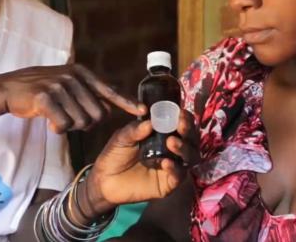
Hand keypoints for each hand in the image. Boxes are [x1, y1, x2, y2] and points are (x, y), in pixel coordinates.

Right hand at [0, 64, 143, 132]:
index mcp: (82, 73)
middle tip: (70, 118)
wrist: (9, 88)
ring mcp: (59, 86)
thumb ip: (88, 93)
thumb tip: (109, 110)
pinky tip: (49, 122)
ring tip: (58, 117)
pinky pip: (63, 125)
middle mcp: (73, 77)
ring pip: (81, 122)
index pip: (109, 90)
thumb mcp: (68, 84)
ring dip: (70, 126)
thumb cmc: (42, 89)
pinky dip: (58, 129)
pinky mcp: (45, 98)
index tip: (142, 111)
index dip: (127, 102)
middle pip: (97, 114)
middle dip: (87, 123)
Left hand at [81, 111, 199, 215]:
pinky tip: (166, 163)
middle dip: (188, 131)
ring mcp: (172, 166)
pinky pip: (179, 176)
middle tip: (181, 125)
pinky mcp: (168, 184)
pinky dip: (175, 168)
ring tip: (171, 142)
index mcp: (163, 135)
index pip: (181, 124)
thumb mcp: (122, 137)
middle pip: (191, 139)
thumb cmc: (115, 154)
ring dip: (184, 148)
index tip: (181, 113)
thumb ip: (135, 130)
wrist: (104, 179)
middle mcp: (172, 150)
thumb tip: (151, 122)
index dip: (185, 118)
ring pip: (190, 157)